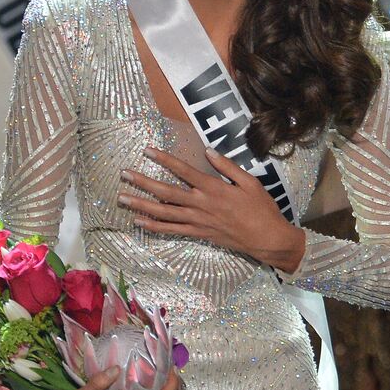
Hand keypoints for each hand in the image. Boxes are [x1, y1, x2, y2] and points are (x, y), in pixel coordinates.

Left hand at [119, 146, 304, 271]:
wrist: (267, 238)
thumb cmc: (261, 209)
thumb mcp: (250, 182)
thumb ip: (227, 166)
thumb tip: (208, 151)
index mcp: (214, 188)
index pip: (184, 170)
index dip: (164, 160)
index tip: (148, 151)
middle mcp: (201, 205)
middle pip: (166, 192)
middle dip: (143, 182)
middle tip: (124, 174)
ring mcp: (198, 221)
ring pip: (164, 212)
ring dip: (141, 204)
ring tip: (122, 198)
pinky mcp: (199, 234)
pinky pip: (172, 230)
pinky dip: (154, 226)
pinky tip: (139, 221)